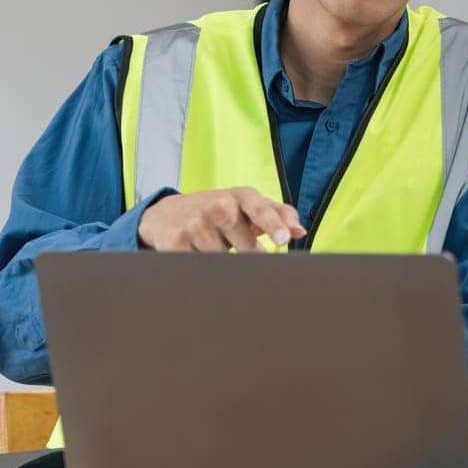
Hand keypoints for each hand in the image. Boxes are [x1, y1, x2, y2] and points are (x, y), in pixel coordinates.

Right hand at [138, 188, 305, 252]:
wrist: (167, 215)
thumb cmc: (219, 212)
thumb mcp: (247, 207)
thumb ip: (277, 215)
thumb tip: (300, 231)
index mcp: (240, 196)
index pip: (260, 209)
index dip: (273, 224)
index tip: (283, 240)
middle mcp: (218, 206)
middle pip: (244, 242)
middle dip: (252, 257)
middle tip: (252, 264)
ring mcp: (196, 223)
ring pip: (224, 259)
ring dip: (227, 266)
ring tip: (220, 256)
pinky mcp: (176, 242)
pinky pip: (201, 267)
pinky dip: (206, 271)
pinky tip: (201, 262)